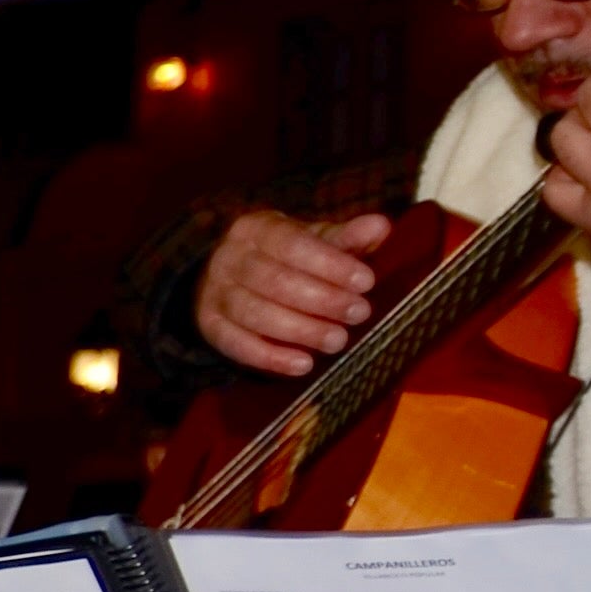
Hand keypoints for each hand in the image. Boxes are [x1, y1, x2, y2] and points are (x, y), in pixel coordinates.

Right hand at [193, 206, 397, 376]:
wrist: (228, 277)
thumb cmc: (283, 258)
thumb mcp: (313, 241)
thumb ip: (346, 238)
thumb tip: (381, 226)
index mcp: (257, 228)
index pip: (293, 244)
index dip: (330, 264)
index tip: (366, 281)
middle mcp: (230, 258)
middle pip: (274, 281)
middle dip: (322, 300)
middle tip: (360, 313)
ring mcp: (215, 293)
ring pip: (255, 314)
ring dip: (300, 330)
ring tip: (337, 340)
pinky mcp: (209, 326)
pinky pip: (236, 344)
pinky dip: (270, 357)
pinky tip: (303, 364)